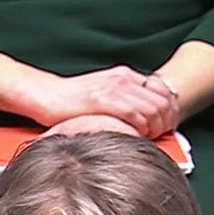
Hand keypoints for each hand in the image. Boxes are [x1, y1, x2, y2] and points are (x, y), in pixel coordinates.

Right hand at [31, 65, 178, 138]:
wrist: (44, 95)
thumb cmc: (68, 102)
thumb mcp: (101, 94)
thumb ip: (121, 100)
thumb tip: (140, 119)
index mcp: (124, 76)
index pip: (162, 91)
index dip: (169, 111)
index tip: (165, 126)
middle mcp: (123, 79)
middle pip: (163, 101)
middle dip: (166, 121)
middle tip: (160, 136)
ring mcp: (115, 88)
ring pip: (154, 109)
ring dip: (156, 127)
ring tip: (148, 138)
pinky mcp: (104, 100)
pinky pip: (136, 115)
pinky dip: (142, 129)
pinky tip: (135, 137)